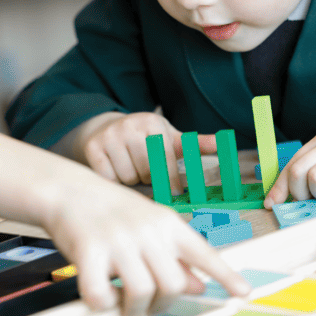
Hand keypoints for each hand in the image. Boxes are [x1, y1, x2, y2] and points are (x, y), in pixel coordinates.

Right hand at [42, 176, 249, 315]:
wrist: (68, 189)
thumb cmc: (111, 210)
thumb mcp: (149, 225)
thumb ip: (175, 255)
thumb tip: (200, 285)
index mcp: (165, 223)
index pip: (202, 252)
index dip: (224, 274)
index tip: (242, 293)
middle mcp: (145, 230)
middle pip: (172, 283)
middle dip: (163, 305)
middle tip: (149, 310)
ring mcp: (117, 240)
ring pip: (142, 292)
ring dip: (136, 311)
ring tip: (128, 311)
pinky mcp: (88, 251)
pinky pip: (101, 293)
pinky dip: (103, 304)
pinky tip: (102, 298)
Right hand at [73, 112, 216, 193]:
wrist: (102, 129)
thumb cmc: (143, 139)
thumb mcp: (170, 137)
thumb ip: (195, 144)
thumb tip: (223, 143)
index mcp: (154, 123)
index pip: (168, 164)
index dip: (172, 183)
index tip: (174, 192)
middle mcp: (131, 125)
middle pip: (149, 173)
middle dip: (149, 179)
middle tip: (145, 172)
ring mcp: (110, 135)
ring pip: (129, 179)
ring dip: (130, 181)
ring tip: (128, 168)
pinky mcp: (93, 148)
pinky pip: (109, 179)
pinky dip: (113, 182)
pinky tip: (113, 170)